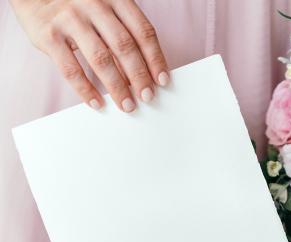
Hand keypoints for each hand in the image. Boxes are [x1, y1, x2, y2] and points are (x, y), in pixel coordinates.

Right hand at [10, 0, 168, 111]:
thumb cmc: (77, 7)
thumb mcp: (105, 10)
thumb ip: (123, 33)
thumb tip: (144, 73)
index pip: (143, 32)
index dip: (156, 58)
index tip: (163, 81)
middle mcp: (94, 4)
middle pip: (125, 46)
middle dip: (140, 76)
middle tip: (147, 97)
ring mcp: (70, 18)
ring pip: (101, 59)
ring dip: (117, 87)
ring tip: (127, 105)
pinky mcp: (48, 35)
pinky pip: (71, 69)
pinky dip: (86, 89)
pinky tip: (97, 102)